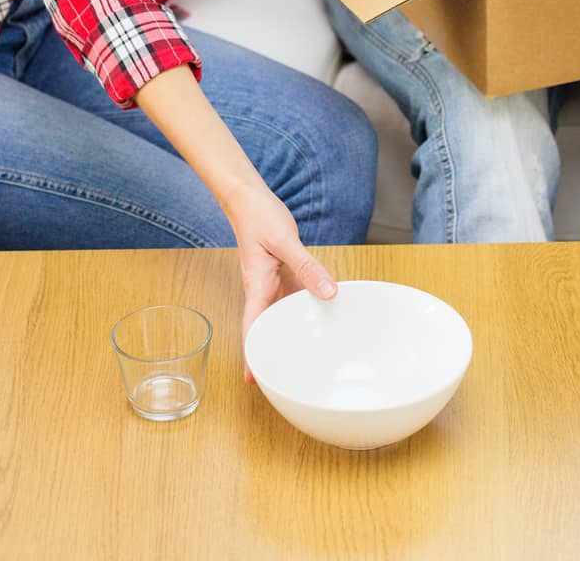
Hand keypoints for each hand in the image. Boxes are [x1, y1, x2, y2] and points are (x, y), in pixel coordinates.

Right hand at [224, 181, 336, 380]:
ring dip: (292, 331)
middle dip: (273, 352)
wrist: (249, 197)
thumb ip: (308, 267)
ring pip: (283, 314)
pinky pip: (294, 296)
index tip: (255, 381)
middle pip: (267, 328)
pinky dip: (305, 308)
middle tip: (288, 378)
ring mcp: (273, 284)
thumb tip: (330, 293)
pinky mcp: (283, 274)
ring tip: (309, 356)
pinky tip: (321, 315)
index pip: (252, 328)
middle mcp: (263, 291)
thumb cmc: (258, 217)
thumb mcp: (284, 242)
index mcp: (256, 288)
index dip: (252, 355)